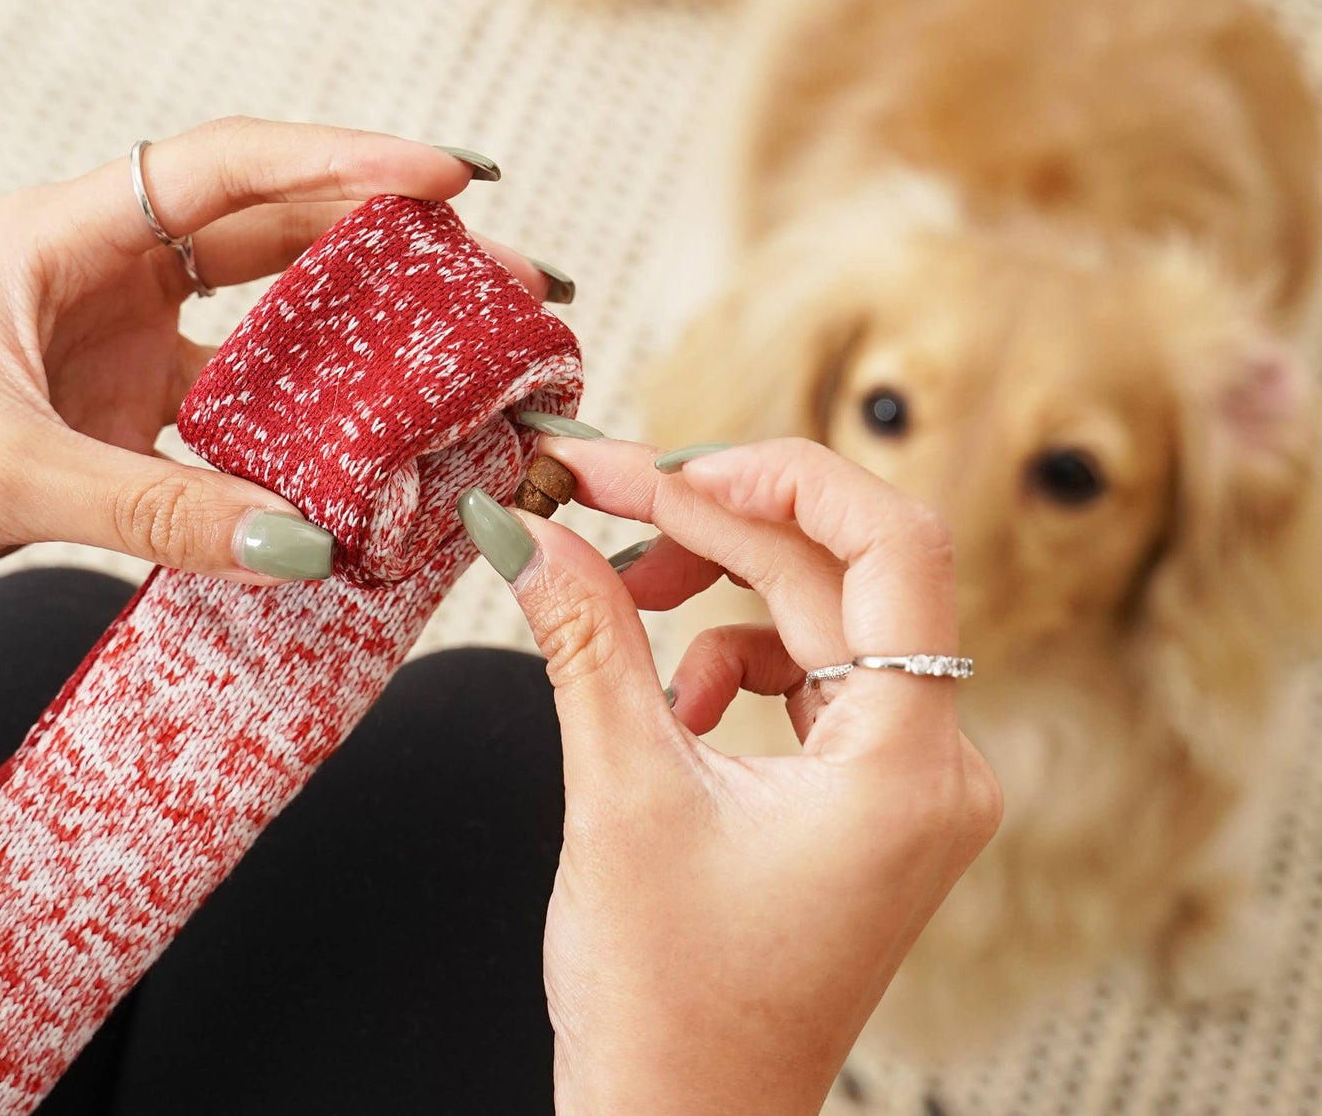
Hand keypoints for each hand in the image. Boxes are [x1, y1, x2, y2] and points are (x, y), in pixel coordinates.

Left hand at [0, 117, 557, 617]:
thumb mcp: (6, 475)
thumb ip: (159, 507)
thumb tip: (311, 543)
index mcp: (65, 235)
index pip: (229, 168)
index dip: (345, 161)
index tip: (449, 179)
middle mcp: (107, 270)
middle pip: (279, 228)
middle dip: (394, 239)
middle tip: (500, 270)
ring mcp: (124, 340)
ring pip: (272, 311)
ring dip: (366, 325)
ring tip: (465, 343)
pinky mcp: (131, 407)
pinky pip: (246, 398)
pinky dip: (309, 417)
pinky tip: (370, 442)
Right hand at [459, 436, 1000, 1115]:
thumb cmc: (669, 1006)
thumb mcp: (619, 795)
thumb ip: (586, 637)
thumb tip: (535, 525)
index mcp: (906, 765)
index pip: (894, 545)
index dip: (781, 476)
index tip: (667, 463)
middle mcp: (933, 762)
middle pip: (836, 572)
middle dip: (712, 521)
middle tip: (597, 488)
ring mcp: (904, 777)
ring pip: (818, 614)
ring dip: (717, 587)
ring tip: (624, 600)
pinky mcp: (865, 789)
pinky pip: (807, 670)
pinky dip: (730, 654)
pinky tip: (673, 700)